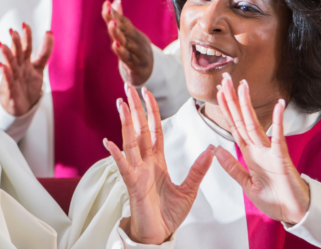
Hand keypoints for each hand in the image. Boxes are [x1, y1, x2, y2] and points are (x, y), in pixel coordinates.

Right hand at [0, 23, 52, 115]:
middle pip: (17, 53)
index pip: (26, 47)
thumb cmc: (27, 84)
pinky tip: (3, 66)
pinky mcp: (10, 90)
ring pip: (10, 65)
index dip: (26, 37)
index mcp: (25, 61)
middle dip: (15, 43)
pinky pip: (7, 81)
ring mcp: (13, 78)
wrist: (22, 106)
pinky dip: (5, 74)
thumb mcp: (38, 67)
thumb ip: (44, 51)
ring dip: (6, 55)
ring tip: (2, 45)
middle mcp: (18, 67)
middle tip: (12, 31)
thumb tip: (49, 32)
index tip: (25, 25)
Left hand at [102, 0, 153, 85]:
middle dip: (116, 20)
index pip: (123, 21)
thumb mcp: (129, 35)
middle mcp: (136, 41)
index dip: (115, 13)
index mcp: (133, 34)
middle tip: (109, 11)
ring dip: (119, 34)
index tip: (106, 4)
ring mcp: (138, 53)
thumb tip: (115, 1)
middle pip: (125, 30)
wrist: (151, 71)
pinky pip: (128, 59)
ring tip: (112, 24)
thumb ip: (120, 19)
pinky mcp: (137, 66)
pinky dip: (122, 52)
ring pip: (127, 43)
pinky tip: (116, 45)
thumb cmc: (136, 50)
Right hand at [105, 85, 213, 244]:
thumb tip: (212, 149)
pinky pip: (123, 167)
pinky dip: (115, 155)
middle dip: (135, 108)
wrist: (159, 235)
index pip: (154, 130)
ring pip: (130, 142)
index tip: (147, 92)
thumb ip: (198, 169)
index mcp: (157, 161)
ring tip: (121, 104)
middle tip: (128, 86)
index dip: (151, 111)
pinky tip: (108, 142)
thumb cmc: (169, 214)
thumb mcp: (189, 190)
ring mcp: (136, 172)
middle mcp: (144, 162)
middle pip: (139, 129)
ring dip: (125, 123)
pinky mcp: (132, 185)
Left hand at [213, 73, 309, 224]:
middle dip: (232, 99)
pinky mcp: (282, 157)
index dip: (226, 109)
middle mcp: (258, 148)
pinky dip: (278, 121)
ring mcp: (269, 150)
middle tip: (226, 78)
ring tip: (242, 85)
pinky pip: (278, 137)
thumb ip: (232, 168)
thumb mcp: (246, 184)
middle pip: (241, 119)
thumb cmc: (274, 198)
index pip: (234, 125)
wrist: (294, 213)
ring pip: (254, 123)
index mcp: (249, 153)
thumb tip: (216, 150)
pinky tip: (279, 105)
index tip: (218, 91)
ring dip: (247, 104)